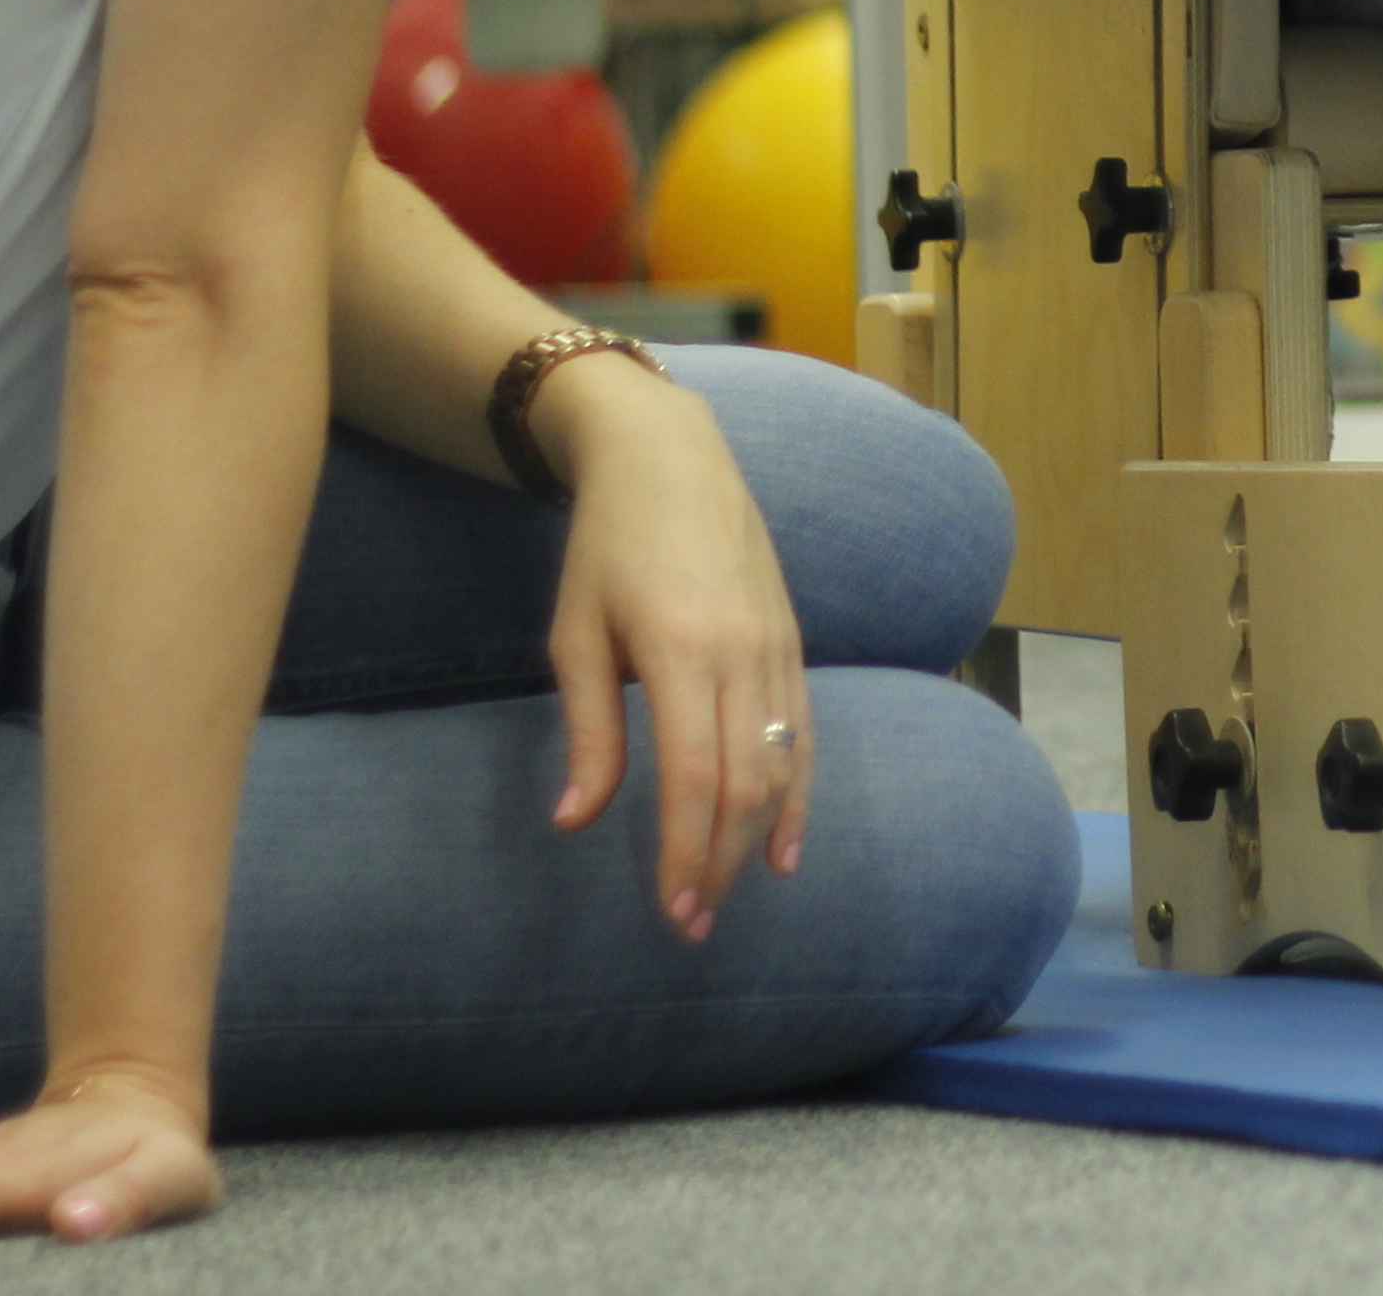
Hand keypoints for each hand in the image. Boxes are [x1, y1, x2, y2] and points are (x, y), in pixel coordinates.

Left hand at [537, 358, 810, 940]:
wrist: (672, 458)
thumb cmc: (607, 546)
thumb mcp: (575, 635)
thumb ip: (587, 730)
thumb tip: (575, 821)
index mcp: (682, 652)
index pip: (694, 778)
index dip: (684, 853)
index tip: (671, 912)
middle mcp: (743, 653)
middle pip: (747, 784)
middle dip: (720, 862)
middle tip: (691, 925)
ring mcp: (779, 646)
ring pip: (784, 764)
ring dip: (757, 840)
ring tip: (729, 895)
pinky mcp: (793, 640)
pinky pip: (806, 731)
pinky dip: (801, 795)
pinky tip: (785, 846)